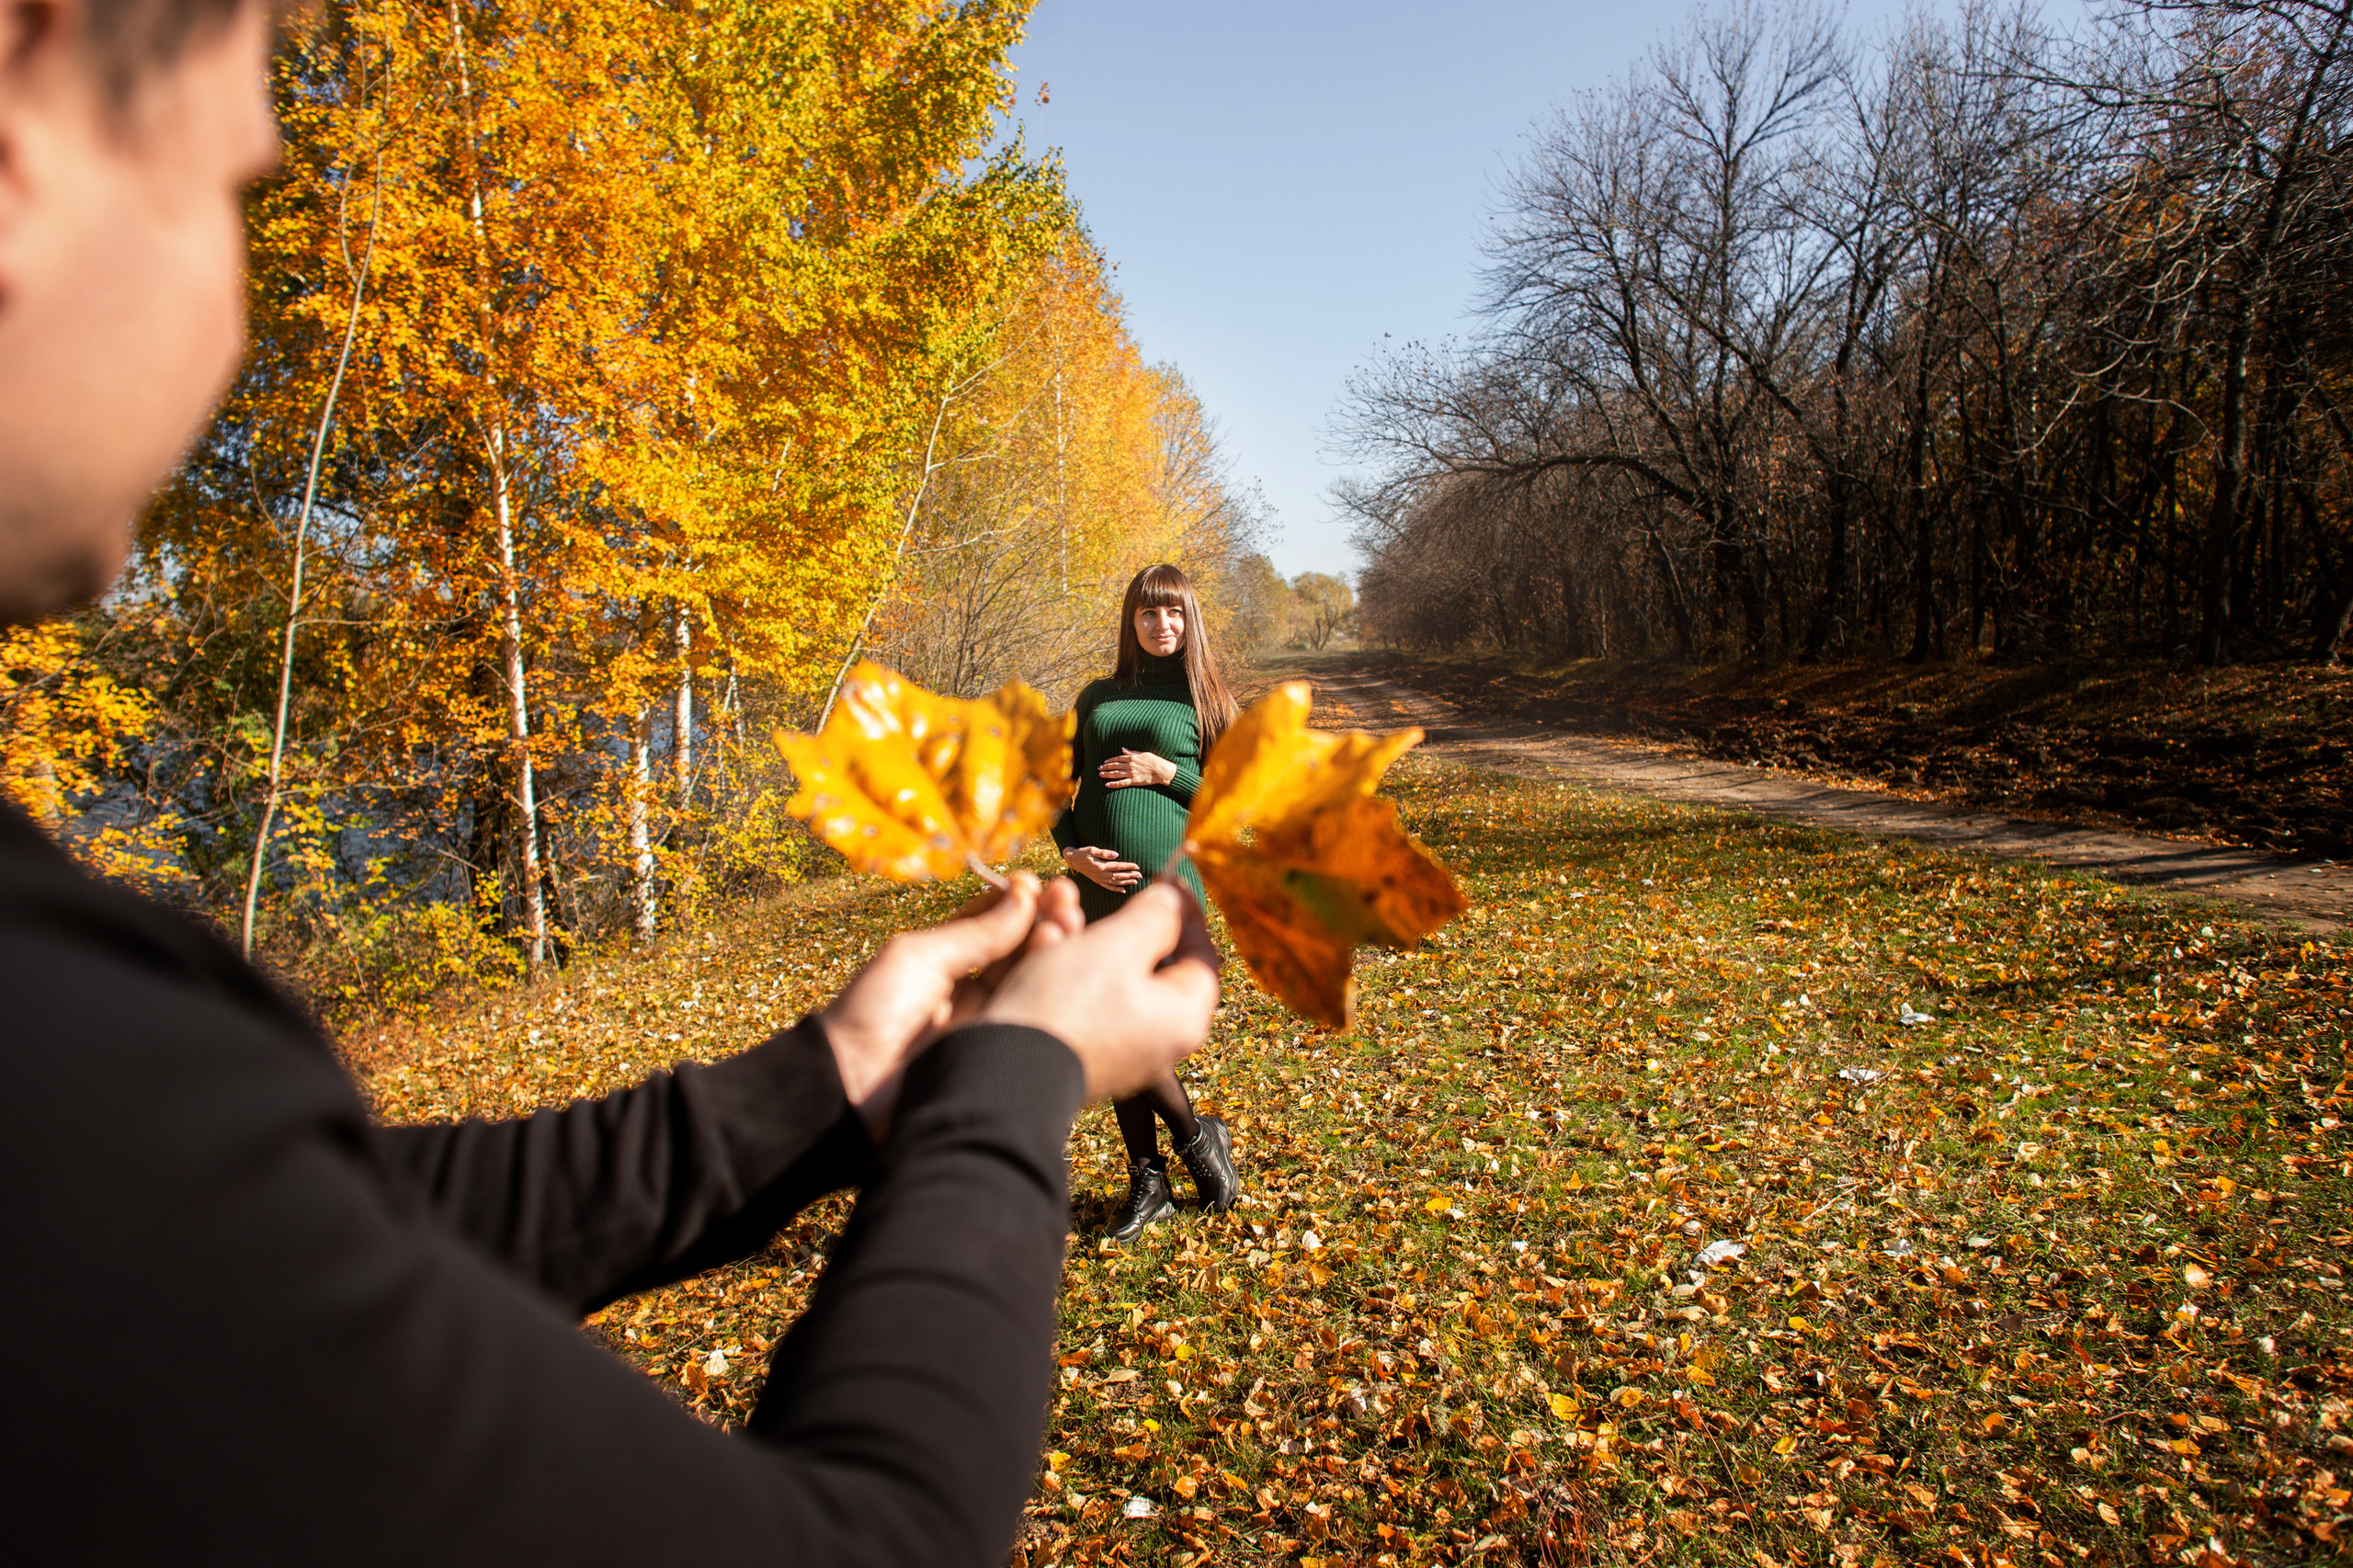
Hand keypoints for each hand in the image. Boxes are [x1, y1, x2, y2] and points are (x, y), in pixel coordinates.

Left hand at [820, 872, 1083, 1136]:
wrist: (853, 1087)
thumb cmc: (872, 1013)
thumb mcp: (920, 957)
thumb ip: (975, 932)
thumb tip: (1024, 898)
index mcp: (935, 963)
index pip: (985, 925)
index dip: (1013, 903)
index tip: (1036, 884)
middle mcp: (962, 991)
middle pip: (1012, 950)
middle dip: (1042, 920)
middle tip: (1064, 897)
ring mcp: (983, 1021)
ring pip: (1026, 978)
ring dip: (1050, 945)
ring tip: (1065, 921)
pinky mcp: (999, 1050)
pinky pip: (1029, 1012)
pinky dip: (1046, 982)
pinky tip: (1059, 957)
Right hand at [977, 877, 1219, 1101]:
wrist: (1001, 1070)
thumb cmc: (1069, 1006)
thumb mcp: (1117, 945)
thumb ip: (1155, 916)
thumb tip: (1173, 901)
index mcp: (1183, 1017)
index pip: (1202, 953)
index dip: (1186, 910)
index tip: (1167, 879)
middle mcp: (1157, 1040)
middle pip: (1151, 964)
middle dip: (1120, 924)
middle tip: (1098, 898)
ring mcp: (1118, 1049)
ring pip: (1110, 977)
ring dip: (1085, 941)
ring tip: (1057, 920)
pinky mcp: (1080, 1051)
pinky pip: (1082, 999)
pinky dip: (1065, 970)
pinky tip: (1041, 950)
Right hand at [1061, 843, 1140, 890]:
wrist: (1073, 861)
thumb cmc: (1083, 853)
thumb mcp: (1092, 850)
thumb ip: (1104, 853)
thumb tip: (1116, 855)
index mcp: (1101, 866)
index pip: (1118, 866)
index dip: (1128, 866)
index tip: (1137, 866)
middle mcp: (1101, 874)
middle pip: (1118, 875)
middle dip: (1130, 875)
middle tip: (1140, 875)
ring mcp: (1099, 879)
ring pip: (1115, 882)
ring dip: (1126, 882)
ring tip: (1136, 882)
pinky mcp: (1097, 881)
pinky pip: (1108, 887)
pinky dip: (1116, 889)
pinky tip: (1123, 890)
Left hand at [1098, 748, 1176, 789]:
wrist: (1161, 770)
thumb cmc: (1154, 760)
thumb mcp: (1143, 753)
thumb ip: (1132, 752)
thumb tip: (1123, 749)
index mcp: (1132, 758)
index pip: (1118, 758)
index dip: (1110, 760)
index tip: (1105, 762)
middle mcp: (1129, 765)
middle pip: (1115, 766)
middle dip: (1106, 767)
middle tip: (1099, 768)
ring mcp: (1131, 773)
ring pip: (1116, 774)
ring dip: (1107, 774)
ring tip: (1100, 775)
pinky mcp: (1133, 781)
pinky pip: (1121, 783)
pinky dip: (1114, 784)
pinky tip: (1107, 784)